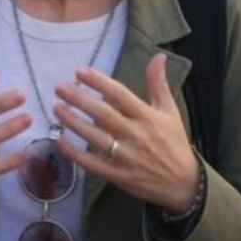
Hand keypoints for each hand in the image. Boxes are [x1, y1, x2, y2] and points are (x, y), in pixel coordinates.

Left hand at [52, 54, 198, 213]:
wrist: (184, 184)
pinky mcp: (119, 175)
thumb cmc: (174, 142)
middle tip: (59, 87)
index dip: (99, 82)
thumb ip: (159, 83)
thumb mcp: (170, 111)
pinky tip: (60, 141)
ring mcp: (126, 157)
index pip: (120, 95)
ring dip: (74, 123)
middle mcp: (136, 135)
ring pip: (95, 138)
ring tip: (57, 108)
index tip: (79, 71)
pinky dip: (75, 154)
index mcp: (147, 117)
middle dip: (80, 100)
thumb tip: (158, 56)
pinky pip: (93, 164)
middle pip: (103, 115)